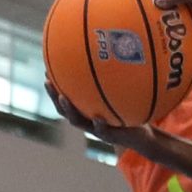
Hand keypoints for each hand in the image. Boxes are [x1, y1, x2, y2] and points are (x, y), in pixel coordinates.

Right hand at [45, 83, 164, 154]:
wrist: (145, 136)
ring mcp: (98, 130)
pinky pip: (104, 131)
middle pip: (65, 110)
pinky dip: (100, 125)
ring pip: (78, 122)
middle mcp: (88, 121)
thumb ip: (116, 80)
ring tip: (63, 98)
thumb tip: (115, 52)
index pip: (65, 98)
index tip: (46, 71)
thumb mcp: (124, 95)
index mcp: (87, 111)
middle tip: (47, 82)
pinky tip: (98, 118)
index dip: (54, 88)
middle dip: (54, 96)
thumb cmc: (133, 112)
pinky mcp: (112, 138)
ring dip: (70, 110)